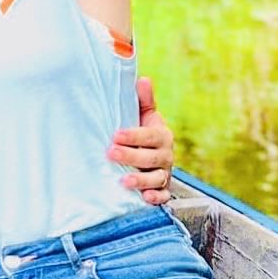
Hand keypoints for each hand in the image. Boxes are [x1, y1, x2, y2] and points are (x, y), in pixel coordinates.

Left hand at [110, 76, 174, 205]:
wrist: (149, 157)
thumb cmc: (142, 134)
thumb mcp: (143, 116)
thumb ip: (143, 100)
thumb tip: (142, 80)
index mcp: (162, 135)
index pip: (151, 134)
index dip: (134, 135)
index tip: (116, 135)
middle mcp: (166, 155)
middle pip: (152, 157)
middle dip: (132, 156)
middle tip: (111, 153)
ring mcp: (164, 174)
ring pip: (157, 178)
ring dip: (141, 180)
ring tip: (124, 181)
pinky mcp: (162, 190)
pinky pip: (164, 197)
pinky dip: (156, 198)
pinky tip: (145, 198)